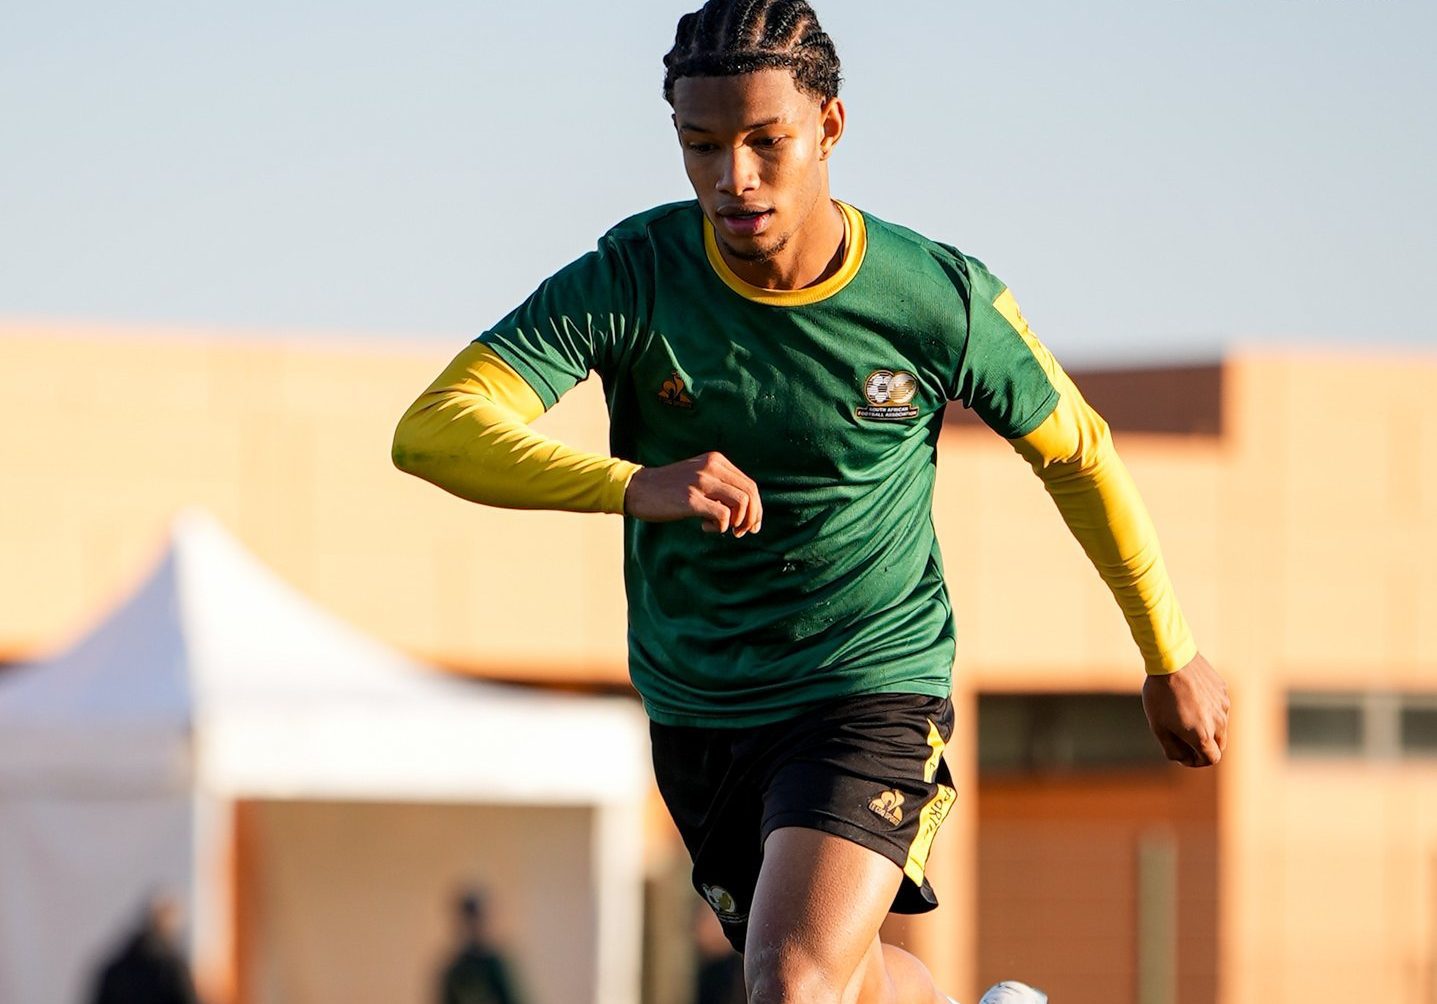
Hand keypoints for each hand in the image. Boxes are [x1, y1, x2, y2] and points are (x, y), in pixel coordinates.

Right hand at [624, 452, 762, 535]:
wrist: (637, 488)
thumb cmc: (668, 488)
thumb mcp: (697, 476)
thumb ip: (719, 485)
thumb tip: (746, 510)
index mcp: (716, 460)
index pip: (749, 485)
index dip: (756, 508)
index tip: (750, 525)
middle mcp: (711, 467)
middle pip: (750, 494)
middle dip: (752, 517)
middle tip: (741, 532)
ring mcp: (701, 482)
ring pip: (742, 503)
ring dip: (738, 523)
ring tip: (724, 529)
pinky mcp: (691, 499)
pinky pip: (723, 516)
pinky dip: (720, 527)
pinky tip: (704, 526)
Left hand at [1142, 652, 1229, 766]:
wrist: (1170, 660)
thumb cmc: (1160, 695)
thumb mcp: (1158, 727)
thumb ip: (1172, 749)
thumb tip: (1183, 759)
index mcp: (1203, 735)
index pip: (1211, 759)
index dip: (1197, 761)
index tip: (1183, 754)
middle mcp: (1219, 722)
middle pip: (1219, 745)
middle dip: (1203, 747)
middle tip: (1183, 738)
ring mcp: (1224, 705)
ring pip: (1220, 726)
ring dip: (1207, 727)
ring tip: (1183, 714)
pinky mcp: (1223, 691)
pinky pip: (1219, 707)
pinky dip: (1208, 709)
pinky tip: (1190, 697)